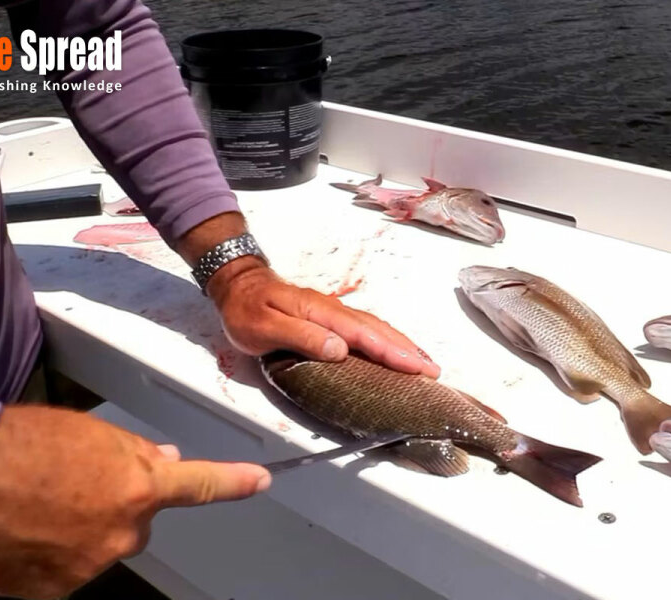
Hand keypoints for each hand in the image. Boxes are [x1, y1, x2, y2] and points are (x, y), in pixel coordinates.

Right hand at [0, 405, 268, 598]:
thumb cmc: (23, 446)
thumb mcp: (88, 435)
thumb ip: (132, 453)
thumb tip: (162, 460)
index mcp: (140, 486)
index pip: (201, 485)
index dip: (234, 483)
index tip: (260, 482)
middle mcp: (124, 532)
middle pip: (136, 523)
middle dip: (115, 508)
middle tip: (71, 488)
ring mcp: (91, 566)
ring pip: (99, 547)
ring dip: (80, 532)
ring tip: (38, 506)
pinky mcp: (58, 591)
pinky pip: (66, 571)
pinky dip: (52, 557)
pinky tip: (26, 531)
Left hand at [207, 257, 439, 377]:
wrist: (236, 284)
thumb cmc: (246, 310)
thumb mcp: (265, 328)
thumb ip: (301, 338)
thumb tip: (340, 350)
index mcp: (320, 313)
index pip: (364, 335)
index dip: (392, 352)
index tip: (417, 367)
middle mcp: (332, 311)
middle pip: (378, 330)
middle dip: (407, 350)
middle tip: (433, 370)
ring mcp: (332, 313)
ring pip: (375, 328)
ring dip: (401, 344)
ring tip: (423, 362)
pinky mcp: (330, 317)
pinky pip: (365, 328)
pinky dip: (385, 339)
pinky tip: (392, 349)